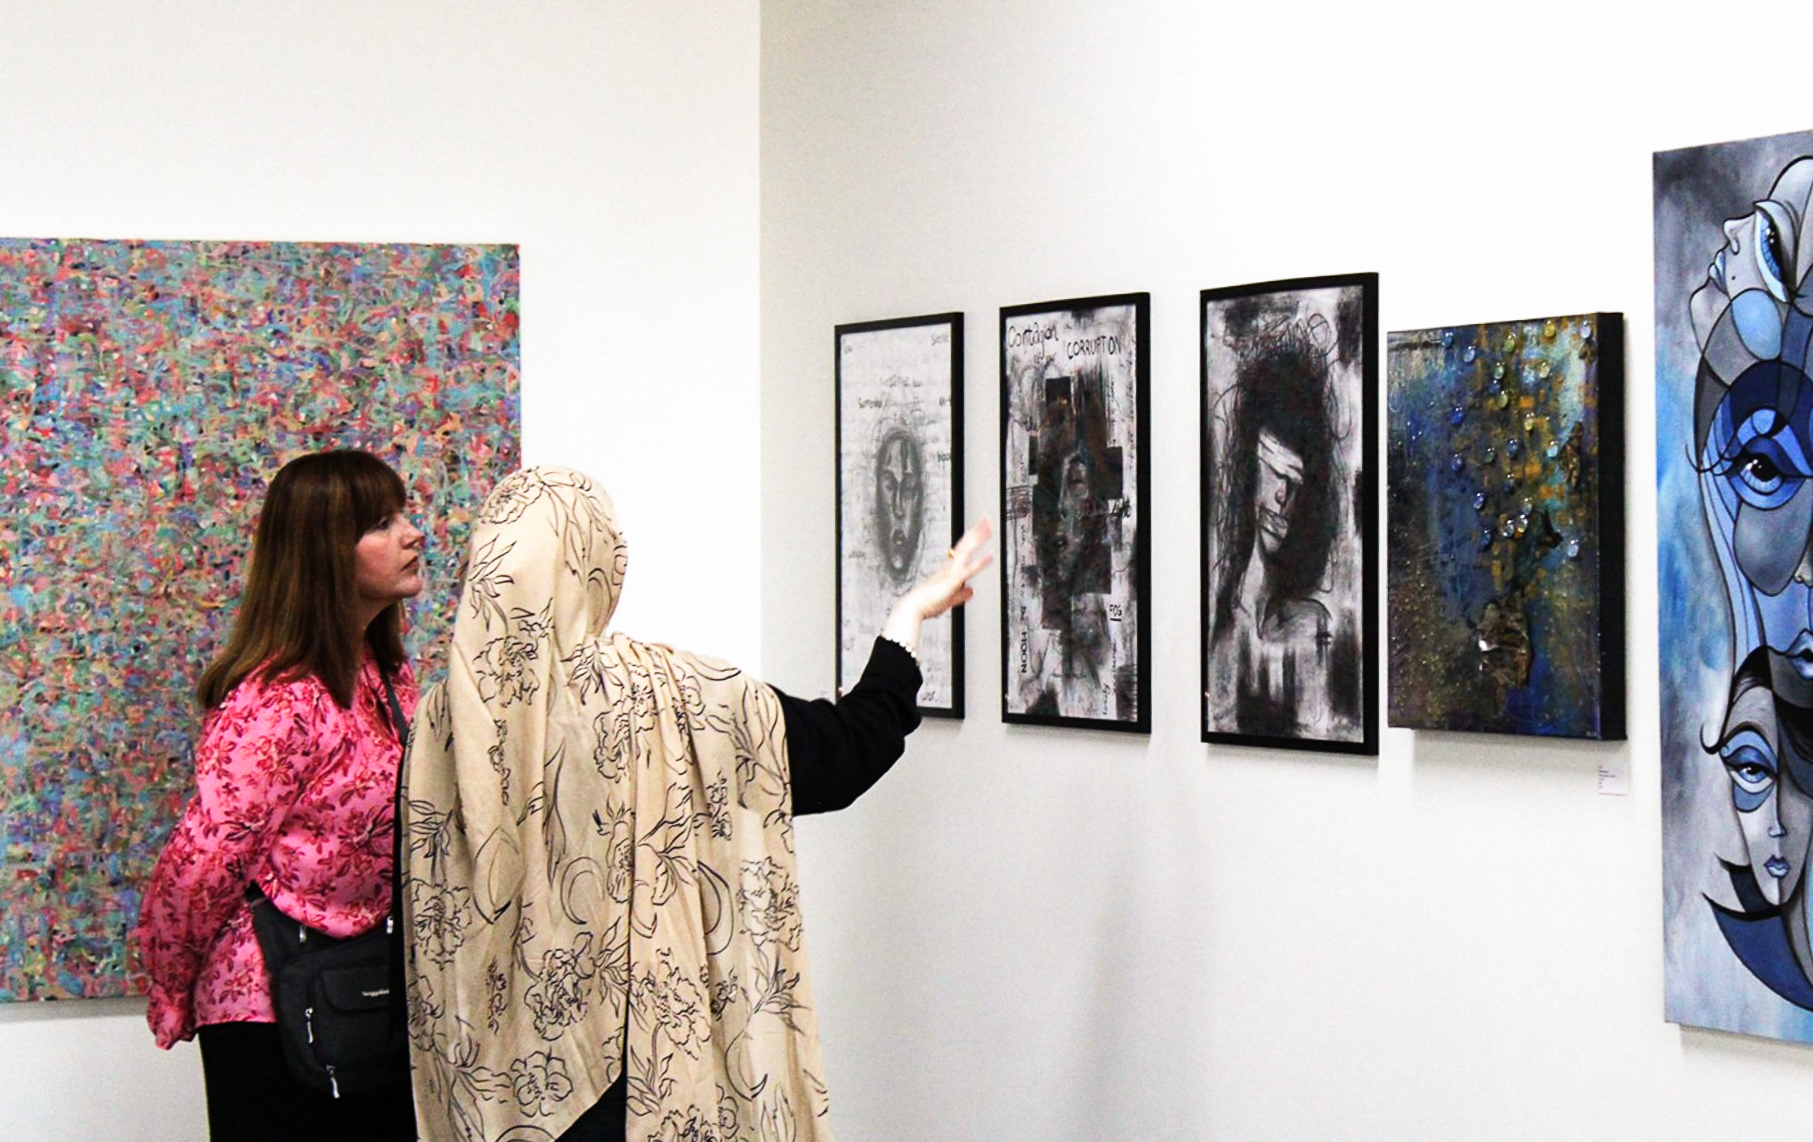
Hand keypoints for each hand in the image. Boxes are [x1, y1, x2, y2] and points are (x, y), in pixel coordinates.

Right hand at [882, 519, 993, 652]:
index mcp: (949, 570)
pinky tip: (991, 555)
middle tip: (986, 517)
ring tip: (989, 526)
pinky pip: (969, 569)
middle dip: (976, 531)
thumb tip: (971, 590)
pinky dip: (981, 562)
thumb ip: (961, 595)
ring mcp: (952, 572)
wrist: (913, 607)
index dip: (972, 538)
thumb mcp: (949, 599)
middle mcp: (950, 567)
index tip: (980, 528)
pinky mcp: (953, 580)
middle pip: (966, 544)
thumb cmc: (927, 604)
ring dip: (979, 538)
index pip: (963, 549)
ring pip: (967, 550)